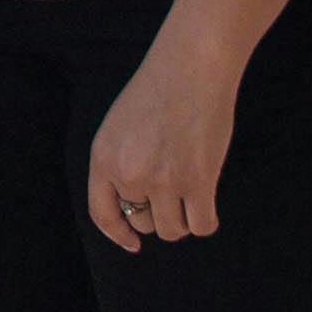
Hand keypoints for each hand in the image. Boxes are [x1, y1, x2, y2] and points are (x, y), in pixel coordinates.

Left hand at [83, 28, 240, 251]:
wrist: (191, 67)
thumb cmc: (159, 91)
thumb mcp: (120, 127)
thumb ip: (120, 165)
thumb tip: (135, 210)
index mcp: (104, 158)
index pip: (103, 214)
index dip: (118, 234)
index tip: (133, 243)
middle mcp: (129, 174)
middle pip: (144, 223)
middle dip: (158, 213)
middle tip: (174, 187)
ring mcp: (163, 179)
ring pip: (173, 229)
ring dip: (183, 218)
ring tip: (191, 190)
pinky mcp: (198, 181)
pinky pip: (202, 225)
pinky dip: (206, 219)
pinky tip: (208, 202)